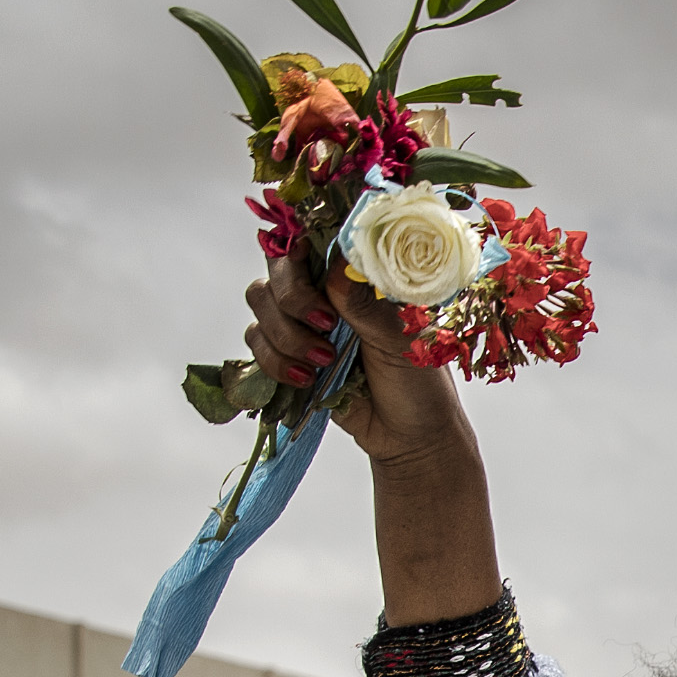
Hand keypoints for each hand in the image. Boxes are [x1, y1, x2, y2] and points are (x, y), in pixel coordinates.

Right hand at [240, 248, 470, 470]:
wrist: (410, 437)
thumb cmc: (419, 382)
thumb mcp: (401, 340)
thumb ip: (367, 304)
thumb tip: (339, 264)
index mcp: (357, 277)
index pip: (314, 239)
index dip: (300, 245)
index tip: (304, 262)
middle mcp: (325, 292)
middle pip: (277, 268)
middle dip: (293, 298)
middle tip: (328, 327)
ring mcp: (302, 323)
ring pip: (260, 304)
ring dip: (286, 336)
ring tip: (325, 362)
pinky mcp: (288, 356)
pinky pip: (257, 344)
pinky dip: (275, 362)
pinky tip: (307, 380)